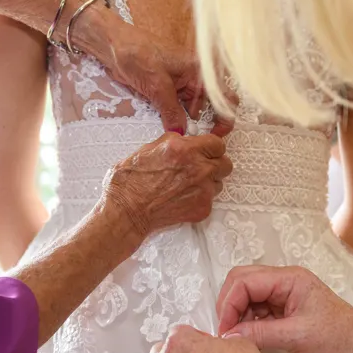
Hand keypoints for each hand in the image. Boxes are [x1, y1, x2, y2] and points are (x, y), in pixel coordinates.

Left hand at [93, 13, 234, 136]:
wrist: (115, 45)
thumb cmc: (138, 54)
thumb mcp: (157, 86)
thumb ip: (171, 111)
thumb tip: (181, 132)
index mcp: (200, 70)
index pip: (224, 97)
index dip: (224, 118)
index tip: (215, 135)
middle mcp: (196, 76)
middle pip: (214, 104)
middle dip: (209, 122)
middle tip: (198, 138)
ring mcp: (183, 83)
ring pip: (195, 108)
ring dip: (190, 122)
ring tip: (180, 134)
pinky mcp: (170, 89)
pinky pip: (180, 107)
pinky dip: (177, 117)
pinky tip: (170, 125)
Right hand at [103, 132, 232, 236]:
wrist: (127, 211)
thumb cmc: (131, 182)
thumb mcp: (148, 149)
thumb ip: (173, 142)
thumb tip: (184, 140)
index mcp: (185, 150)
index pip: (218, 144)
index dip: (212, 148)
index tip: (207, 151)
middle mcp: (198, 168)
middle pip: (225, 164)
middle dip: (215, 165)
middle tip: (201, 168)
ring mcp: (203, 190)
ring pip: (219, 183)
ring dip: (208, 183)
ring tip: (188, 186)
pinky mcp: (203, 208)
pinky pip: (210, 200)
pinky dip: (200, 199)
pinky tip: (183, 199)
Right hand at [216, 266, 352, 352]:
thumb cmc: (340, 338)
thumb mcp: (297, 338)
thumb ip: (260, 334)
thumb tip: (229, 336)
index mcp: (289, 278)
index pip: (244, 281)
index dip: (229, 305)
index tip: (225, 331)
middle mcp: (284, 279)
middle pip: (241, 282)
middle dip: (229, 306)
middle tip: (227, 333)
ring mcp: (283, 291)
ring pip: (246, 295)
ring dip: (238, 315)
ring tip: (240, 338)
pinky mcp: (284, 304)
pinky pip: (256, 307)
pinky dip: (248, 321)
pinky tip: (251, 337)